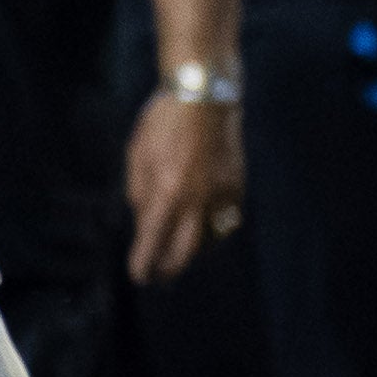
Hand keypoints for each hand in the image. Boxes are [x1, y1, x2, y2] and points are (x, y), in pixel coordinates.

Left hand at [122, 87, 238, 285]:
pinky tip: (205, 230)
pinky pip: (227, 219)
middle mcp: (197, 199)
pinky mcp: (237, 185)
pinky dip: (215, 231)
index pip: (153, 241)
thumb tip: (146, 223)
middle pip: (187, 251)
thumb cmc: (163, 125)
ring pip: (212, 239)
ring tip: (182, 257)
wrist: (205, 99)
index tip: (139, 276)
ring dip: (195, 253)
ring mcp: (222, 194)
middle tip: (160, 277)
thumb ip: (141, 196)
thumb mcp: (138, 159)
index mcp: (167, 192)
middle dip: (171, 268)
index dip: (144, 263)